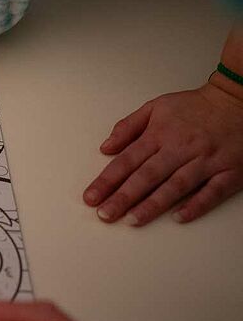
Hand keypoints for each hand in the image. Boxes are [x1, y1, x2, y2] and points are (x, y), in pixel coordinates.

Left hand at [83, 80, 242, 225]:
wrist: (237, 100)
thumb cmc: (195, 106)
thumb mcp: (156, 107)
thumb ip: (128, 127)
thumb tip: (106, 147)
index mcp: (160, 134)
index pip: (127, 161)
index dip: (107, 180)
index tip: (91, 196)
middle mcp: (180, 148)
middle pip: (147, 176)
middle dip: (123, 197)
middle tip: (105, 214)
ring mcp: (205, 160)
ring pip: (175, 186)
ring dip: (153, 205)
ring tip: (132, 220)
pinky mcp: (229, 171)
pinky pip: (212, 191)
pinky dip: (196, 205)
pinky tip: (178, 217)